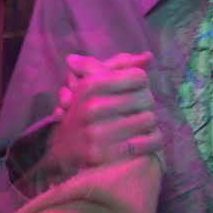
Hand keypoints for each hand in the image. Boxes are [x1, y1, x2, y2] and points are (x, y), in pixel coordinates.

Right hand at [45, 52, 161, 172]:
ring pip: (149, 120)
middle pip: (147, 98)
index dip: (140, 83)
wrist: (61, 151)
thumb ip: (119, 66)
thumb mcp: (92, 84)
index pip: (138, 76)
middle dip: (146, 105)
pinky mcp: (106, 156)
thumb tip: (148, 56)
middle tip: (140, 111)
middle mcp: (93, 108)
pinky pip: (145, 143)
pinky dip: (151, 142)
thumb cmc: (82, 112)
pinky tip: (147, 143)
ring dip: (150, 124)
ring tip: (143, 127)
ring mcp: (98, 133)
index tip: (135, 91)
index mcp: (90, 86)